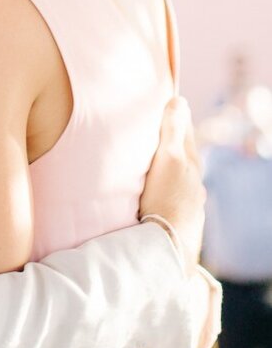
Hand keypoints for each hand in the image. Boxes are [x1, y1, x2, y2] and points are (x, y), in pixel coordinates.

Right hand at [139, 96, 204, 274]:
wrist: (167, 246)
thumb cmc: (166, 199)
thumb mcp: (169, 159)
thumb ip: (173, 131)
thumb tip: (179, 101)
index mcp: (191, 166)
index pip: (186, 134)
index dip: (177, 119)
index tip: (168, 106)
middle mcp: (194, 186)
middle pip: (184, 158)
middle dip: (172, 146)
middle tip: (156, 134)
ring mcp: (189, 206)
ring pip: (179, 181)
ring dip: (168, 172)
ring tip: (152, 167)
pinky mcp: (179, 224)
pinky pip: (172, 201)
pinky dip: (164, 193)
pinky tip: (155, 198)